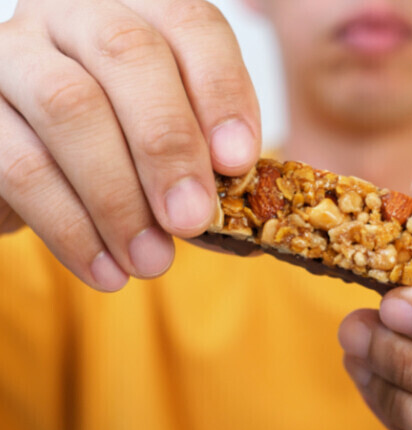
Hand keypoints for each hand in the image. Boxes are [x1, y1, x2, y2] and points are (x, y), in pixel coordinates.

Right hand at [0, 0, 260, 290]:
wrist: (39, 151)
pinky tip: (106, 270)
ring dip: (118, 198)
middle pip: (129, 53)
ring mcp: (17, 54)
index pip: (191, 25)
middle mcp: (76, 15)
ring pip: (69, 106)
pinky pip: (20, 164)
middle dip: (168, 145)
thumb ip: (205, 159)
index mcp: (142, 10)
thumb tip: (234, 221)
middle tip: (192, 219)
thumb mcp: (175, 135)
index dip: (221, 92)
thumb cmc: (125, 140)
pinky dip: (70, 227)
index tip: (238, 162)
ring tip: (151, 260)